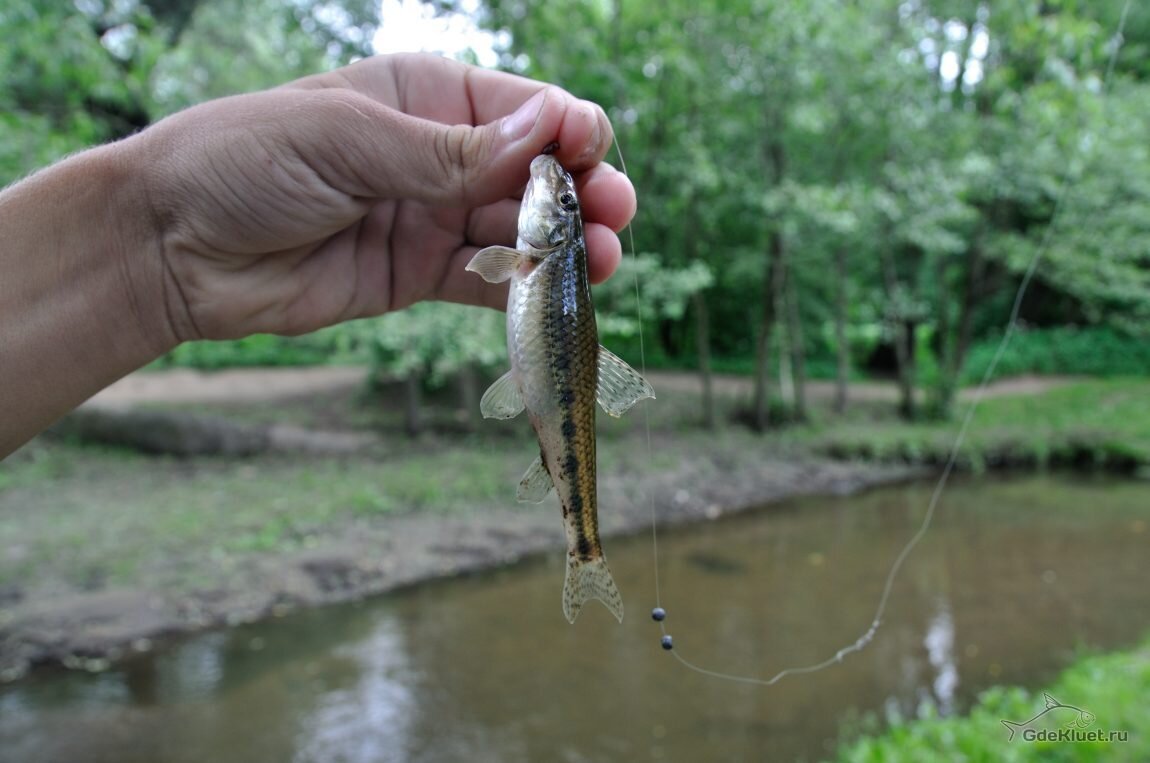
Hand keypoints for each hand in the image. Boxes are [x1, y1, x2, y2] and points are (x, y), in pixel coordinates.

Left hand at [135, 53, 636, 340]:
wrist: (175, 246)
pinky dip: (521, 286)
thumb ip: (448, 152)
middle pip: (535, 173)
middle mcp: (438, 155)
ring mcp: (430, 216)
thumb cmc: (246, 161)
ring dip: (565, 245)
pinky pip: (484, 279)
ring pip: (519, 229)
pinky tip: (556, 291)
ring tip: (606, 262)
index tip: (591, 155)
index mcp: (424, 96)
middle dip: (581, 191)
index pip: (523, 109)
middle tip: (616, 215)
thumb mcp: (348, 139)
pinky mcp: (417, 274)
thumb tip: (545, 133)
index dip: (568, 130)